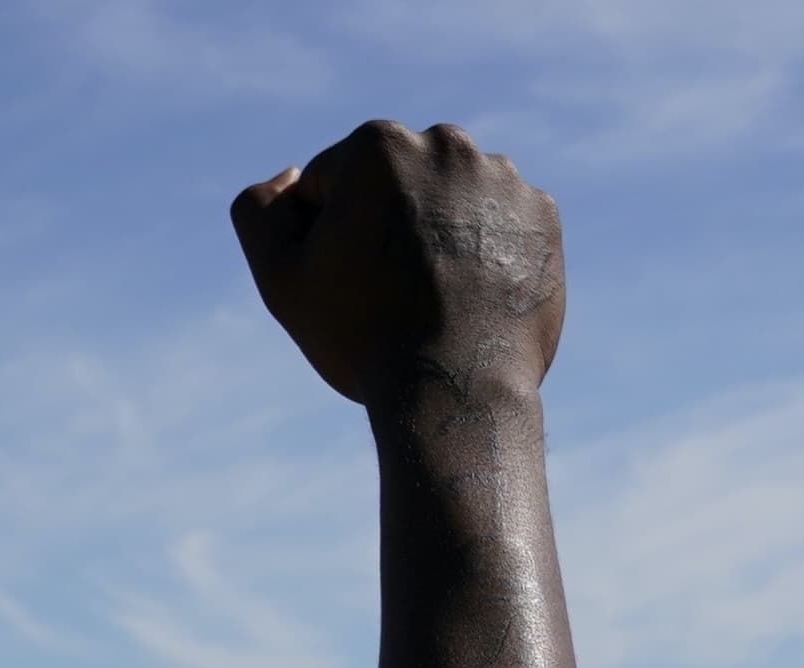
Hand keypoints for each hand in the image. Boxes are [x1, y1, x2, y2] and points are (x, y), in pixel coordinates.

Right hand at [232, 120, 562, 407]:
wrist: (455, 388)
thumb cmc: (361, 333)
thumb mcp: (281, 275)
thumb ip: (260, 210)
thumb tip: (290, 177)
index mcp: (379, 144)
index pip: (330, 185)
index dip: (325, 240)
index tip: (346, 282)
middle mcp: (448, 143)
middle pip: (395, 184)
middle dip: (386, 223)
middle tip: (389, 291)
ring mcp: (504, 177)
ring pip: (449, 200)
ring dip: (437, 233)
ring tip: (434, 295)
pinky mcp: (543, 214)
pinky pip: (498, 223)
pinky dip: (483, 250)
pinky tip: (471, 293)